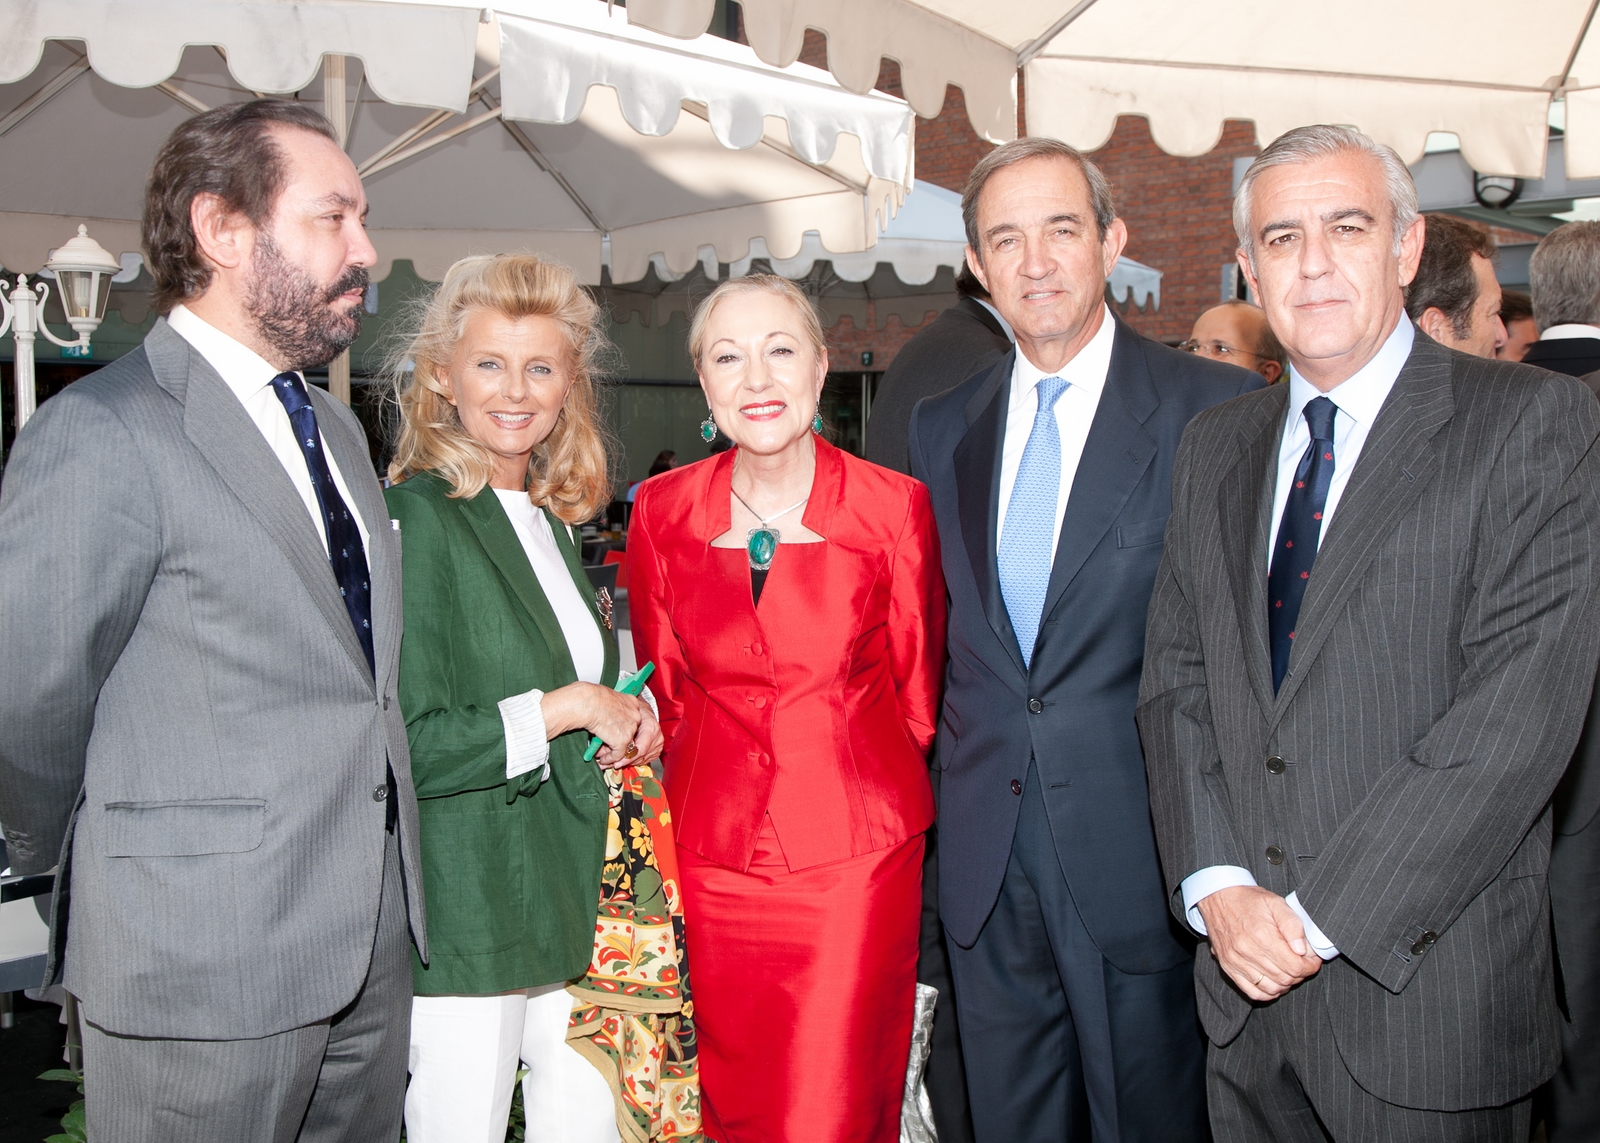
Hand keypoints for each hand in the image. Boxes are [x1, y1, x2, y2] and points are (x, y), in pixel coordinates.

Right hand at [541, 683, 662, 769]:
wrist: (589, 703)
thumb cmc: (591, 698)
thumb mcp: (608, 699)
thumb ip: (613, 709)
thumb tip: (607, 717)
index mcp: (632, 703)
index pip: (631, 720)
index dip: (621, 729)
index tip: (613, 734)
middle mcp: (635, 716)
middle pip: (631, 734)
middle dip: (619, 743)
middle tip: (608, 748)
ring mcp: (630, 729)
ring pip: (626, 747)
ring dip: (615, 754)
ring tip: (604, 757)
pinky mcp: (623, 740)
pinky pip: (618, 755)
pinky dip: (610, 759)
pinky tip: (603, 760)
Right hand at [1196, 885, 1323, 1001]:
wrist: (1218, 897)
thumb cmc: (1248, 900)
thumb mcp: (1276, 903)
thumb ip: (1292, 925)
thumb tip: (1302, 949)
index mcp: (1262, 936)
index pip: (1295, 966)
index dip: (1310, 966)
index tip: (1313, 960)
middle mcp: (1247, 952)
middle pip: (1285, 979)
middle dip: (1300, 974)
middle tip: (1303, 963)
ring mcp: (1236, 962)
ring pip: (1271, 988)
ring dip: (1286, 984)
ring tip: (1289, 971)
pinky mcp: (1228, 967)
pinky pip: (1253, 992)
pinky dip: (1268, 992)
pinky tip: (1274, 981)